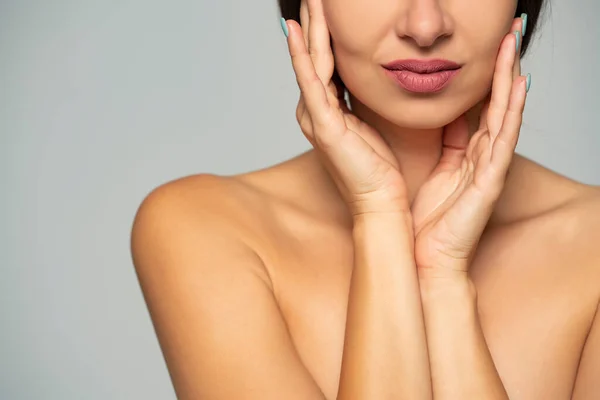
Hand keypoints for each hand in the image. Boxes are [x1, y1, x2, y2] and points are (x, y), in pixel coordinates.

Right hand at [283, 0, 408, 216]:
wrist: (381, 203)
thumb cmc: (381, 170)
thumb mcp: (374, 123)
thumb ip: (366, 99)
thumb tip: (374, 76)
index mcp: (328, 110)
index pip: (323, 62)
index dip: (323, 32)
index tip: (327, 5)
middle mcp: (315, 111)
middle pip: (311, 56)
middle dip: (313, 22)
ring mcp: (315, 117)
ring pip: (309, 62)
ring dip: (308, 28)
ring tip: (309, 0)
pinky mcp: (323, 125)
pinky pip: (311, 82)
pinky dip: (302, 55)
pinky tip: (295, 31)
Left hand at [411, 18, 529, 273]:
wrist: (426, 257)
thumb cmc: (428, 218)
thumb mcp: (435, 169)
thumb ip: (445, 141)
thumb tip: (444, 113)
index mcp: (468, 152)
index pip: (482, 105)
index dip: (487, 74)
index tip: (488, 43)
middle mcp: (483, 155)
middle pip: (498, 102)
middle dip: (504, 66)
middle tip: (510, 31)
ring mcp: (490, 167)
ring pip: (505, 113)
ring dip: (510, 78)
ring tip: (514, 46)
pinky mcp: (490, 181)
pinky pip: (503, 140)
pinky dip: (512, 112)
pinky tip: (518, 86)